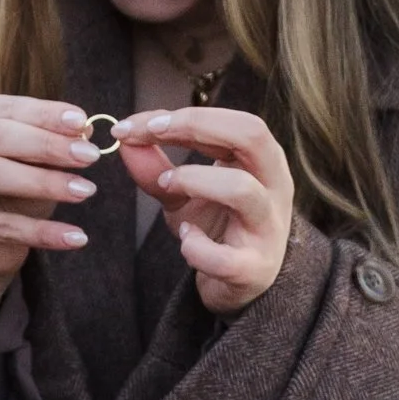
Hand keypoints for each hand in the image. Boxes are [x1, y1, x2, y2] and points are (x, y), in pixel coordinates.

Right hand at [0, 94, 98, 292]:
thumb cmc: (11, 188)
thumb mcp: (32, 160)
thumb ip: (52, 141)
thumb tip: (85, 129)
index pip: (5, 108)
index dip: (45, 114)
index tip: (82, 122)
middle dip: (45, 144)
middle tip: (89, 155)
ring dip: (44, 182)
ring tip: (84, 190)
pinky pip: (2, 226)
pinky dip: (43, 232)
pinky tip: (76, 235)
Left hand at [118, 105, 293, 313]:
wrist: (238, 284)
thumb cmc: (216, 225)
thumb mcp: (183, 192)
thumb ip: (155, 166)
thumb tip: (124, 137)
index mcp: (262, 161)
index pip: (233, 122)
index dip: (186, 115)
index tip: (137, 124)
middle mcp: (274, 187)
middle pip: (253, 135)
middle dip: (196, 127)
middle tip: (151, 134)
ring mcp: (267, 229)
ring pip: (242, 190)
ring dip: (193, 180)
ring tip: (166, 186)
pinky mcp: (253, 270)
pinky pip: (225, 257)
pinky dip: (196, 247)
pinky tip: (186, 239)